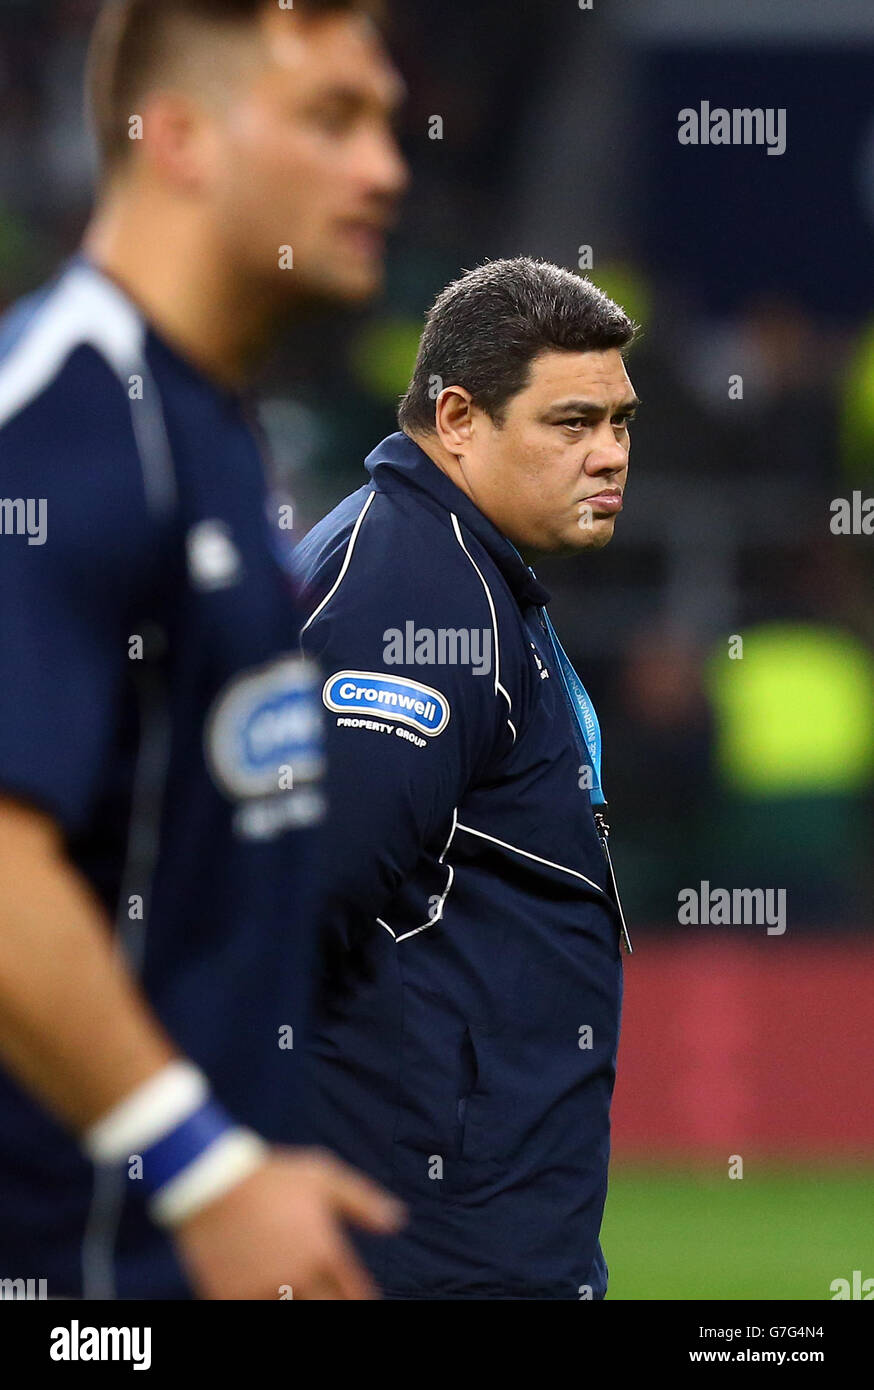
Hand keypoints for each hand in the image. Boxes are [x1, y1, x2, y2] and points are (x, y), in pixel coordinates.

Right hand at [174, 1146, 404, 1299]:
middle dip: (331, 1305)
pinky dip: (259, 1303)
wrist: (210, 1180)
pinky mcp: (231, 1297)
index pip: (354, 1294)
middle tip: (327, 1295)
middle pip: (327, 1310)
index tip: (357, 1299)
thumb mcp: (321, 1175)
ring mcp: (263, 1290)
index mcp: (324, 1249)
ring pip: (289, 1313)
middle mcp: (298, 1276)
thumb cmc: (271, 1176)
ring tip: (292, 1290)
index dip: (360, 1301)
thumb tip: (396, 1221)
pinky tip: (262, 1292)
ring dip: (294, 1303)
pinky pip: (252, 1311)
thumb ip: (361, 1200)